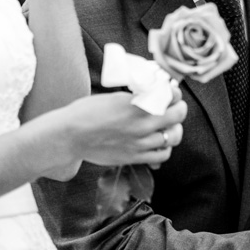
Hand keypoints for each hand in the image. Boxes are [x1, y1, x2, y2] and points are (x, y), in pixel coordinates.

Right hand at [40, 84, 185, 178]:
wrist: (70, 136)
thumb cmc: (87, 112)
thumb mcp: (115, 98)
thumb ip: (137, 99)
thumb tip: (154, 95)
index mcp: (137, 105)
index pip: (172, 96)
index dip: (174, 93)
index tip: (171, 93)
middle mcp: (143, 124)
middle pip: (178, 115)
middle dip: (178, 108)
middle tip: (173, 107)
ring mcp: (140, 143)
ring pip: (174, 136)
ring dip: (173, 129)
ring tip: (167, 126)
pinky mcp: (135, 157)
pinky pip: (163, 155)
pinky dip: (165, 148)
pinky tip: (159, 142)